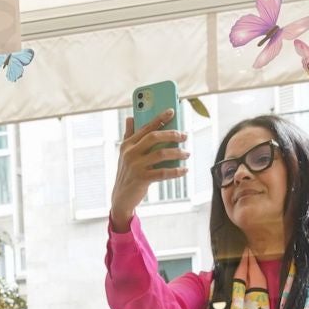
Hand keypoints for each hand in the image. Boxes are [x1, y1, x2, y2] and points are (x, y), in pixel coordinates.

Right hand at [108, 111, 186, 229]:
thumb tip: (130, 117)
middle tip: (185, 136)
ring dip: (177, 153)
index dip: (159, 118)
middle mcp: (130, 153)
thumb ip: (128, 135)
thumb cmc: (127, 172)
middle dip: (172, 134)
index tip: (172, 111)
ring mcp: (136, 166)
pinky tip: (184, 170)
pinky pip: (163, 173)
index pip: (145, 127)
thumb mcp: (124, 153)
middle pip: (154, 137)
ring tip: (186, 153)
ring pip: (161, 154)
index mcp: (127, 144)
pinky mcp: (142, 179)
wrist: (121, 197)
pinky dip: (176, 171)